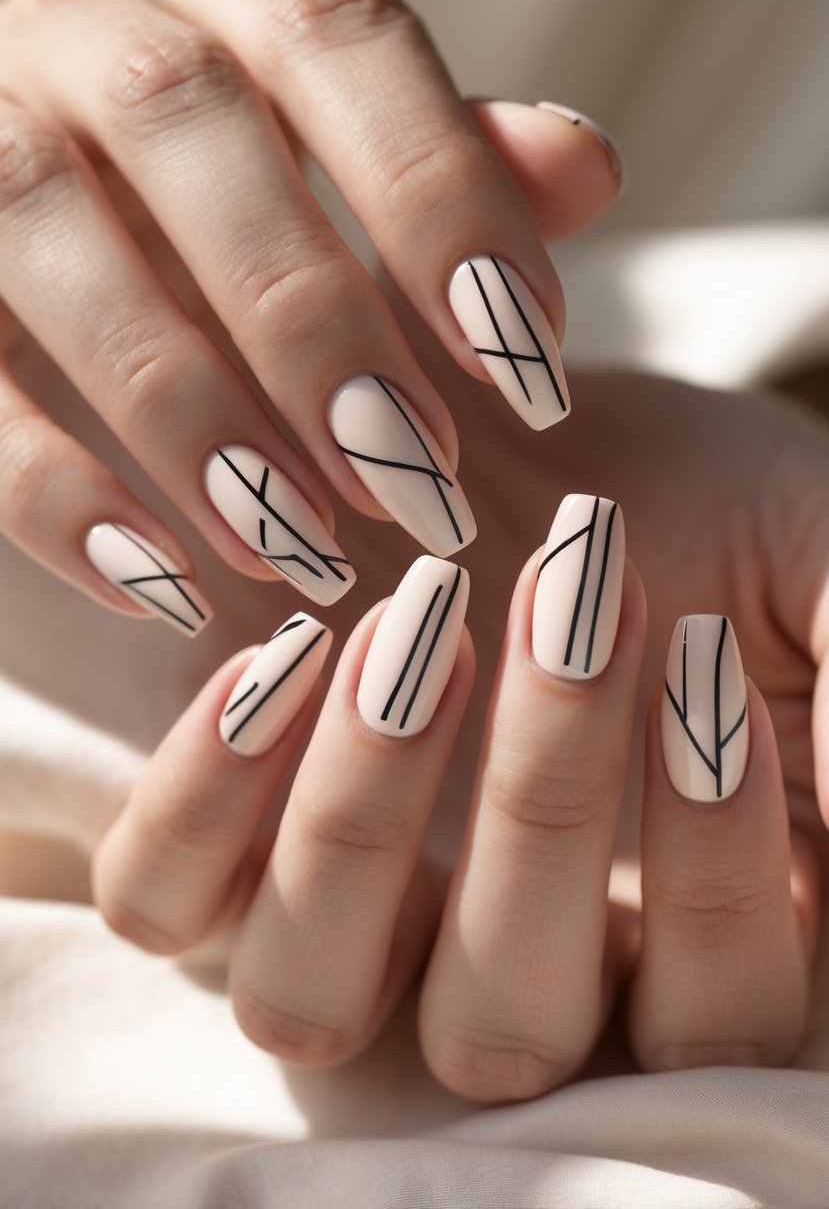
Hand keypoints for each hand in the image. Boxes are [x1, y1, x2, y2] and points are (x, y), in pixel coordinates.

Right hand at [0, 0, 618, 627]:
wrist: (38, 174)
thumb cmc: (222, 182)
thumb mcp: (335, 155)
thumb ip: (447, 157)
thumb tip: (581, 170)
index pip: (338, 39)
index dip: (443, 201)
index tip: (530, 369)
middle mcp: (84, 31)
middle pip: (193, 131)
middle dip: (315, 323)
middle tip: (419, 486)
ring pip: (55, 241)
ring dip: (190, 415)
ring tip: (302, 551)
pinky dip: (55, 496)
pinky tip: (165, 587)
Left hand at [88, 362, 828, 1100]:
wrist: (512, 416)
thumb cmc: (673, 492)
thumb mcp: (803, 551)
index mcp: (657, 932)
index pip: (712, 1017)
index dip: (717, 875)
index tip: (704, 662)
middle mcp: (491, 962)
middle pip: (505, 1025)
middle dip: (545, 809)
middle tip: (573, 598)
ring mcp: (336, 916)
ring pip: (311, 998)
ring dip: (356, 825)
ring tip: (414, 622)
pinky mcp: (209, 850)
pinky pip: (163, 907)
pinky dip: (200, 805)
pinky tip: (279, 650)